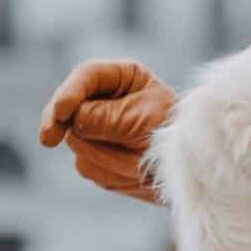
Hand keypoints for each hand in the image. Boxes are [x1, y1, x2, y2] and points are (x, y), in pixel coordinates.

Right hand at [38, 60, 174, 202]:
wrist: (191, 173)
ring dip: (107, 156)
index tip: (59, 115)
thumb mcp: (142, 119)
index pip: (85, 76)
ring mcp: (98, 130)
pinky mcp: (98, 157)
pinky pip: (88, 166)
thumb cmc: (174, 135)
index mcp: (122, 78)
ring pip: (77, 143)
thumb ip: (104, 117)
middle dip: (85, 131)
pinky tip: (132, 172)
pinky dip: (110, 172)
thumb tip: (71, 121)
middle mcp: (106, 101)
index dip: (68, 94)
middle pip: (71, 111)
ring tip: (138, 159)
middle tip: (66, 141)